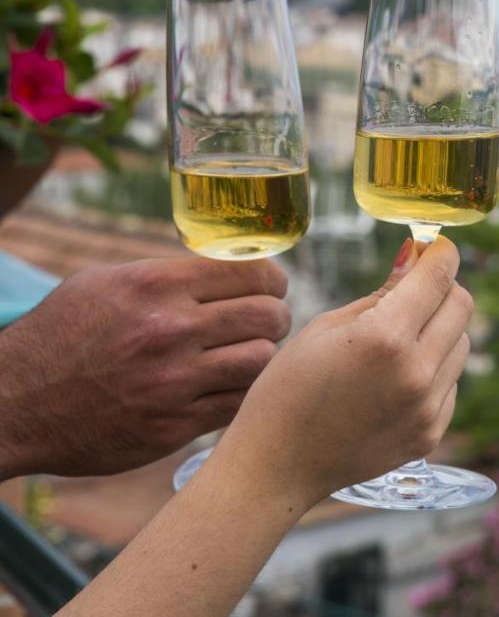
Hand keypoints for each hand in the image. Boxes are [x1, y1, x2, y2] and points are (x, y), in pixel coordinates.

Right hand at [0, 258, 289, 479]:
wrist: (14, 404)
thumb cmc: (62, 335)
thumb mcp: (106, 284)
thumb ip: (168, 274)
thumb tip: (227, 269)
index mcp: (154, 286)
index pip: (250, 272)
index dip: (271, 279)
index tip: (271, 287)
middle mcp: (169, 330)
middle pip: (267, 314)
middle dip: (275, 316)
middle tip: (267, 322)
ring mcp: (174, 381)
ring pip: (263, 360)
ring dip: (263, 356)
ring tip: (248, 355)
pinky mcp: (174, 426)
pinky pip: (238, 403)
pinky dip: (242, 394)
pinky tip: (229, 386)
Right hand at [210, 237, 471, 506]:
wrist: (276, 466)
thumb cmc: (288, 388)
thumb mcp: (326, 327)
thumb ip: (381, 293)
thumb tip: (414, 257)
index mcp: (385, 337)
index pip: (440, 276)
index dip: (440, 253)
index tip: (433, 247)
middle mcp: (416, 372)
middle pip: (462, 306)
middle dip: (442, 288)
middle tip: (414, 289)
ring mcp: (427, 408)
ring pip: (461, 344)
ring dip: (440, 330)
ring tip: (397, 340)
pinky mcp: (430, 434)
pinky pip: (451, 383)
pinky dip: (433, 370)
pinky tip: (394, 379)